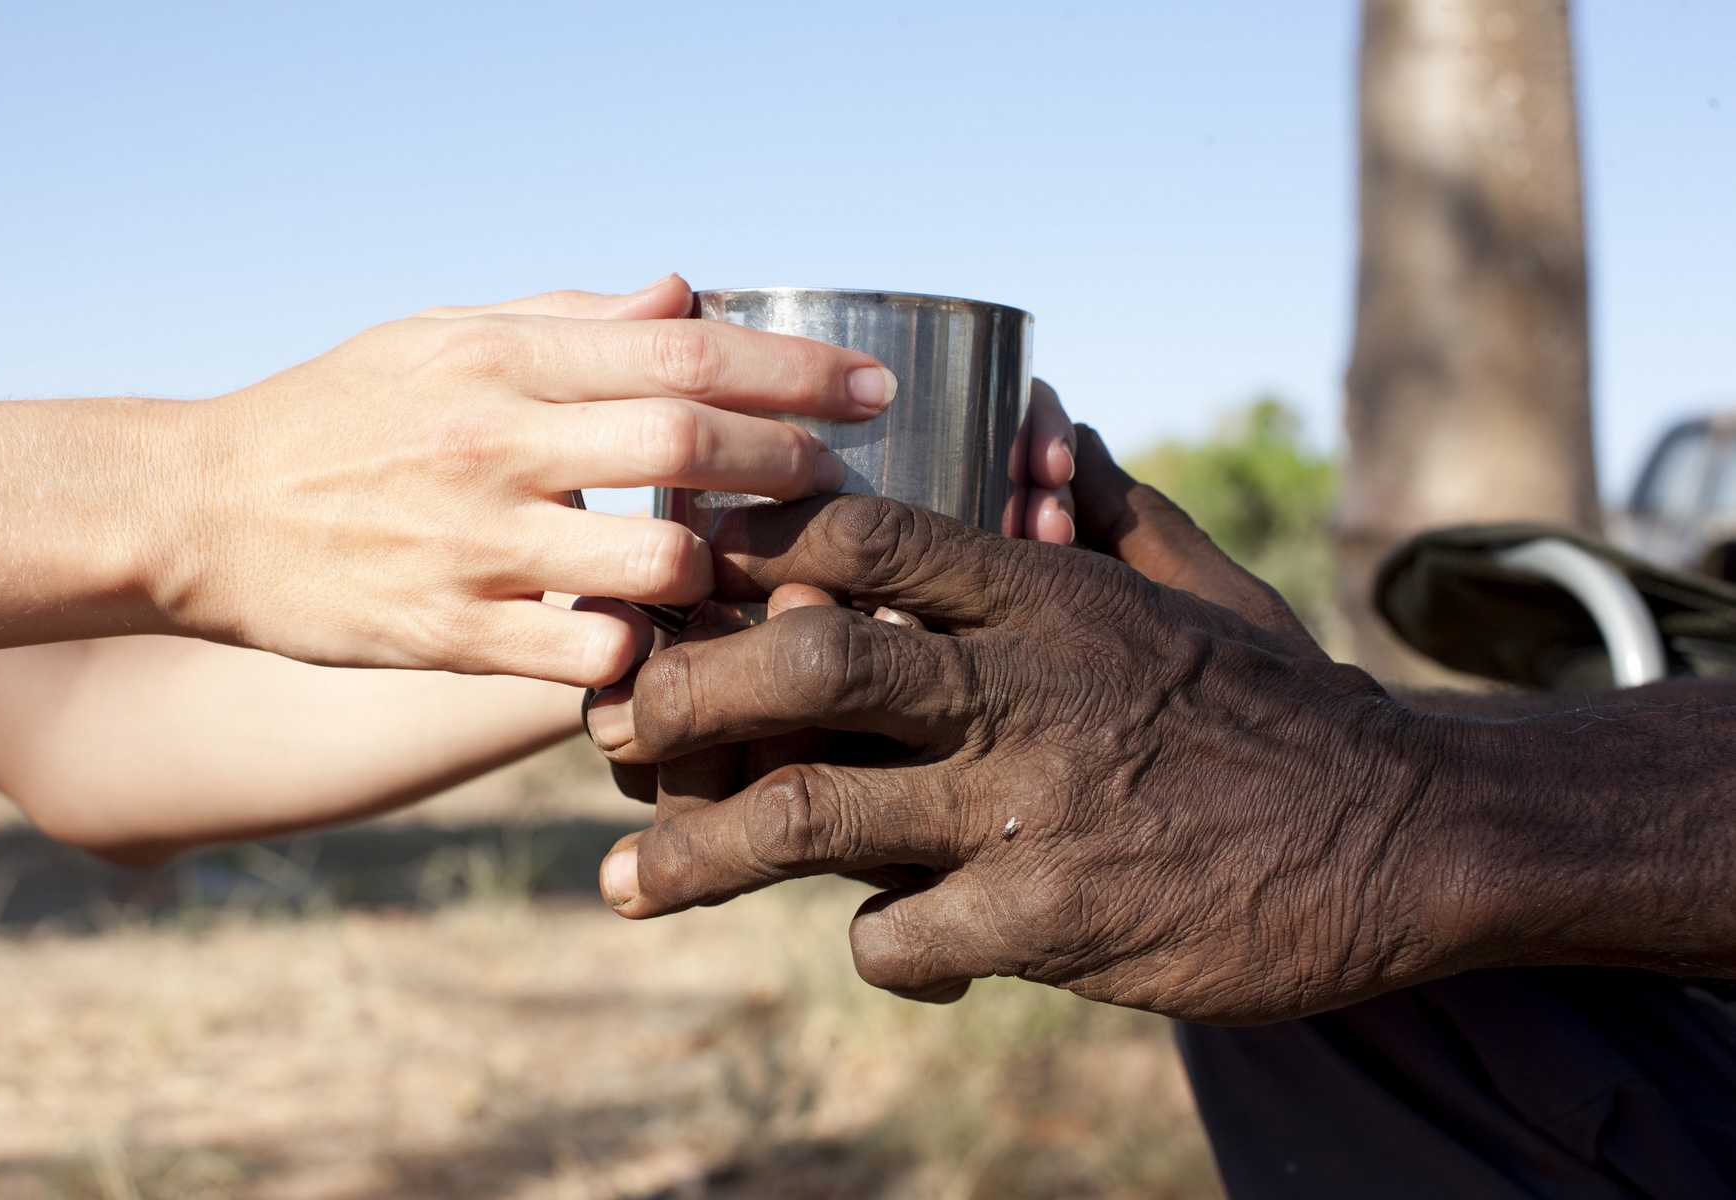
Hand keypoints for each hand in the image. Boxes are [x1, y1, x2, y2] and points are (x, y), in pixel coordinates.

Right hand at [154, 275, 894, 683]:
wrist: (199, 509)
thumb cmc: (339, 413)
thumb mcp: (441, 335)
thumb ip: (571, 320)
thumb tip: (687, 295)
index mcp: (500, 358)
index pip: (683, 352)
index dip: (794, 370)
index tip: (873, 389)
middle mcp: (495, 444)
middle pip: (689, 449)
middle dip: (795, 466)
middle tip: (849, 482)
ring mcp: (474, 545)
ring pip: (658, 565)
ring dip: (733, 572)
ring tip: (766, 572)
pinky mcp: (448, 637)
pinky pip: (589, 656)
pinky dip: (652, 654)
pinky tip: (674, 646)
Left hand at [588, 435, 1455, 1022]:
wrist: (1407, 834)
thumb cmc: (1278, 704)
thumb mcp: (1194, 585)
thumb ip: (1100, 506)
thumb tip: (1045, 417)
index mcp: (1044, 594)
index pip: (860, 534)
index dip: (745, 545)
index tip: (675, 574)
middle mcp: (1023, 685)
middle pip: (805, 661)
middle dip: (682, 690)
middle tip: (610, 725)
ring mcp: (1034, 805)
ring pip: (815, 813)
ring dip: (700, 848)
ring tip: (621, 880)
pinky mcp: (1056, 919)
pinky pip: (901, 933)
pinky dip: (865, 940)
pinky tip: (877, 941)